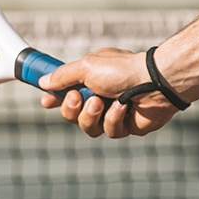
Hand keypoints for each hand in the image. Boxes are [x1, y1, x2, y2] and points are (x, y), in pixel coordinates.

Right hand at [38, 47, 182, 138]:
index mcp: (94, 78)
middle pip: (73, 114)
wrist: (155, 82)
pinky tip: (124, 107)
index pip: (67, 91)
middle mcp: (103, 94)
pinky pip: (110, 131)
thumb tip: (43, 81)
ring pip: (89, 127)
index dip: (55, 98)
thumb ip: (64, 76)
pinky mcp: (127, 126)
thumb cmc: (124, 70)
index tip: (46, 100)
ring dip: (91, 115)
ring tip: (101, 102)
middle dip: (71, 108)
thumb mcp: (87, 66)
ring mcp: (114, 112)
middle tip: (77, 98)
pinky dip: (114, 118)